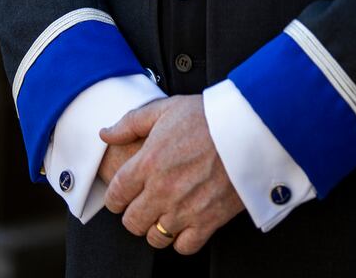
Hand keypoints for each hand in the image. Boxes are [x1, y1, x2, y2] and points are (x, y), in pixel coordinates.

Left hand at [100, 94, 243, 253]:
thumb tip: (106, 134)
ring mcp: (184, 208)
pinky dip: (182, 239)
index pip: (115, 195)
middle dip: (134, 213)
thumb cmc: (209, 116)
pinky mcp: (208, 221)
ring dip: (156, 227)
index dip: (116, 197)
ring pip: (155, 237)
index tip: (123, 194)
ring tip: (165, 212)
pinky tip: (186, 221)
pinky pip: (184, 246)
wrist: (249, 127)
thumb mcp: (166, 108)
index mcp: (148, 163)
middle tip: (144, 202)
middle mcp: (162, 190)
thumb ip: (131, 122)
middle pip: (131, 222)